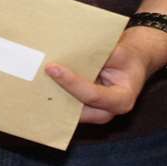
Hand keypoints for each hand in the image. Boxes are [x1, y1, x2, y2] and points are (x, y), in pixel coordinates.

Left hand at [46, 28, 166, 124]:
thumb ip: (102, 55)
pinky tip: (40, 82)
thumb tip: (75, 53)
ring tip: (34, 80)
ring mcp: (94, 113)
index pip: (92, 95)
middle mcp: (107, 112)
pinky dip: (56, 94)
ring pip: (69, 110)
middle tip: (37, 77)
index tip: (52, 68)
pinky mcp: (84, 109)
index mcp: (122, 100)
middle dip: (58, 94)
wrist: (132, 62)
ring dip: (53, 96)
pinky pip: (67, 105)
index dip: (71, 82)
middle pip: (77, 108)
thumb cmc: (128, 57)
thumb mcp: (121, 52)